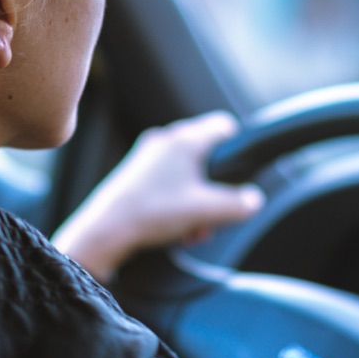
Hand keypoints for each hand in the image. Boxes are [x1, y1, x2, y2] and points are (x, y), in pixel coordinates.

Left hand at [52, 111, 265, 281]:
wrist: (105, 231)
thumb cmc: (153, 213)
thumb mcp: (206, 211)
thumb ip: (238, 204)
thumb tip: (253, 200)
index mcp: (184, 139)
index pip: (223, 126)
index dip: (237, 148)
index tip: (240, 173)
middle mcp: (165, 141)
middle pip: (206, 156)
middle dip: (215, 188)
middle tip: (214, 214)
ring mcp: (147, 157)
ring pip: (187, 173)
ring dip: (197, 202)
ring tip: (193, 230)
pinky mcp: (135, 175)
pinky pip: (168, 183)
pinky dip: (177, 204)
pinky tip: (176, 230)